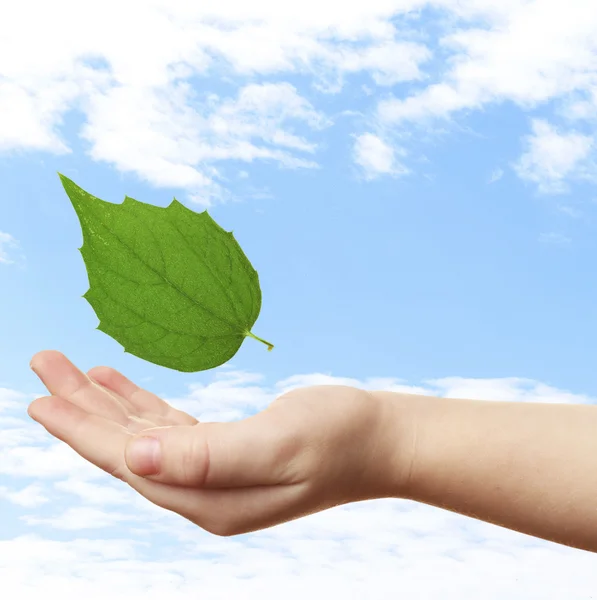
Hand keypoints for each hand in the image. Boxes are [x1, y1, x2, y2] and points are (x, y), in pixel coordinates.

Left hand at [28, 351, 411, 535]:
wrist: (380, 440)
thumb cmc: (339, 436)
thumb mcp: (277, 443)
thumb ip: (206, 457)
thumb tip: (133, 458)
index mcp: (210, 498)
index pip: (128, 463)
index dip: (82, 431)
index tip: (42, 398)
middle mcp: (203, 493)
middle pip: (125, 450)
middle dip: (82, 409)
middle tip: (45, 363)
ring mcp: (214, 475)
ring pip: (142, 437)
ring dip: (106, 404)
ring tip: (72, 370)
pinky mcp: (227, 452)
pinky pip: (168, 430)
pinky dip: (140, 405)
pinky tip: (120, 384)